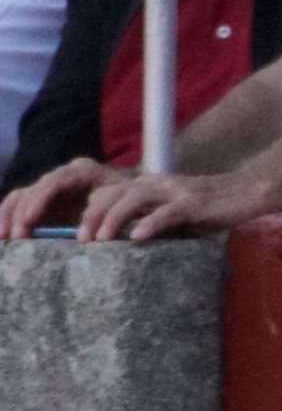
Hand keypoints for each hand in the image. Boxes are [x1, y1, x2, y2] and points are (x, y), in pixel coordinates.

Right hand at [0, 158, 134, 239]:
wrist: (139, 207)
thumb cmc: (135, 208)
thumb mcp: (126, 210)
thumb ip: (107, 215)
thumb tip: (90, 236)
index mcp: (84, 172)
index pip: (55, 182)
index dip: (40, 199)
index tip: (30, 220)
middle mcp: (64, 177)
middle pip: (33, 190)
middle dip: (20, 213)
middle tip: (14, 237)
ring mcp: (52, 190)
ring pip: (21, 198)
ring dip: (8, 217)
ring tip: (3, 238)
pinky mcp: (44, 205)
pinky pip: (20, 209)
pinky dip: (9, 220)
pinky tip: (2, 237)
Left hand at [78, 169, 273, 241]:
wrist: (252, 192)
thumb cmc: (217, 208)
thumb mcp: (179, 214)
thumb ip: (157, 220)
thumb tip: (134, 241)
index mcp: (152, 185)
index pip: (111, 192)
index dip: (92, 211)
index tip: (81, 235)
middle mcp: (159, 183)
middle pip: (114, 193)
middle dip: (93, 216)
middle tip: (80, 240)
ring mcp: (176, 191)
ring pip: (133, 199)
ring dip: (113, 218)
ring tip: (99, 239)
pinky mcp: (195, 203)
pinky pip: (167, 212)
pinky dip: (150, 224)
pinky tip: (137, 238)